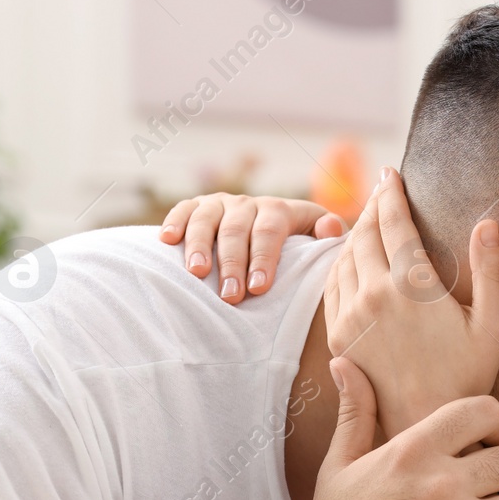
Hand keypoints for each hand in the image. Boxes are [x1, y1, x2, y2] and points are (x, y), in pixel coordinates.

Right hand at [159, 194, 345, 302]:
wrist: (272, 231)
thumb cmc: (298, 248)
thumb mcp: (318, 241)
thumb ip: (327, 237)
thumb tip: (331, 228)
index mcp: (280, 211)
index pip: (271, 231)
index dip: (265, 258)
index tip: (260, 288)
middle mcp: (249, 204)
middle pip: (237, 230)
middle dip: (233, 264)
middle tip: (230, 296)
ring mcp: (221, 204)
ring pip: (207, 220)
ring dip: (200, 246)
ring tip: (197, 274)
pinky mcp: (197, 207)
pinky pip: (183, 210)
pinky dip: (174, 222)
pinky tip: (167, 240)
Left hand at [323, 167, 498, 437]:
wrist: (423, 423)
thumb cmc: (467, 378)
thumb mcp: (492, 326)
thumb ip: (491, 272)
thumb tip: (488, 225)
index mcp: (412, 286)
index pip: (394, 223)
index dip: (391, 193)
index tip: (391, 174)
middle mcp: (374, 294)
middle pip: (364, 233)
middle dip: (372, 206)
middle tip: (381, 191)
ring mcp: (350, 314)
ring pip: (343, 256)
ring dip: (355, 232)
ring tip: (368, 221)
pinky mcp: (338, 334)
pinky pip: (331, 284)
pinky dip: (340, 262)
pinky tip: (351, 258)